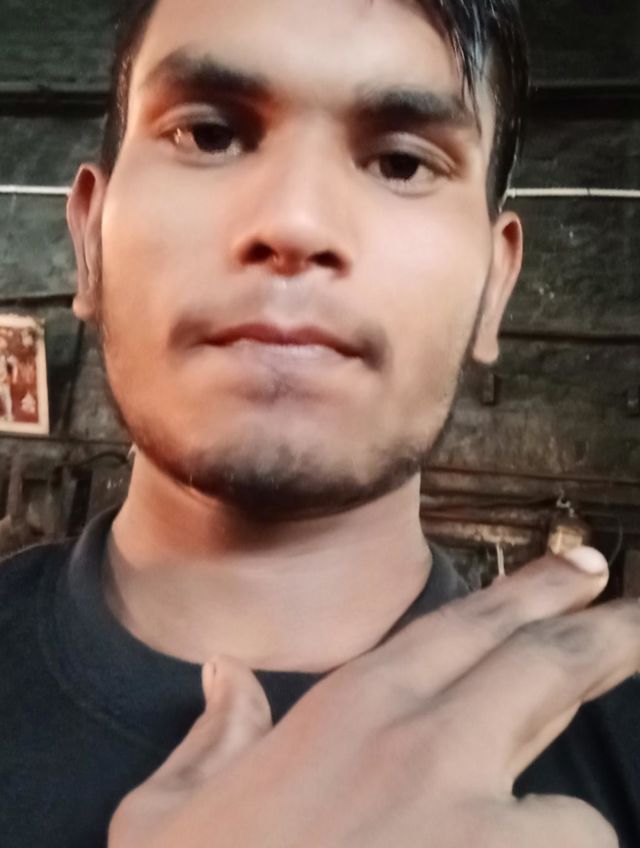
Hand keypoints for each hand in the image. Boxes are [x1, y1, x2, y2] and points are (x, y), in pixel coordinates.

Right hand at [110, 548, 630, 846]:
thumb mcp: (169, 814)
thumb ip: (214, 734)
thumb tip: (224, 677)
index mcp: (352, 712)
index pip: (468, 627)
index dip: (535, 593)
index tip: (586, 570)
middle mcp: (422, 750)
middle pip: (545, 668)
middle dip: (607, 636)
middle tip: (636, 614)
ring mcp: (471, 827)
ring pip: (575, 812)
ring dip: (560, 830)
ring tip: (529, 844)